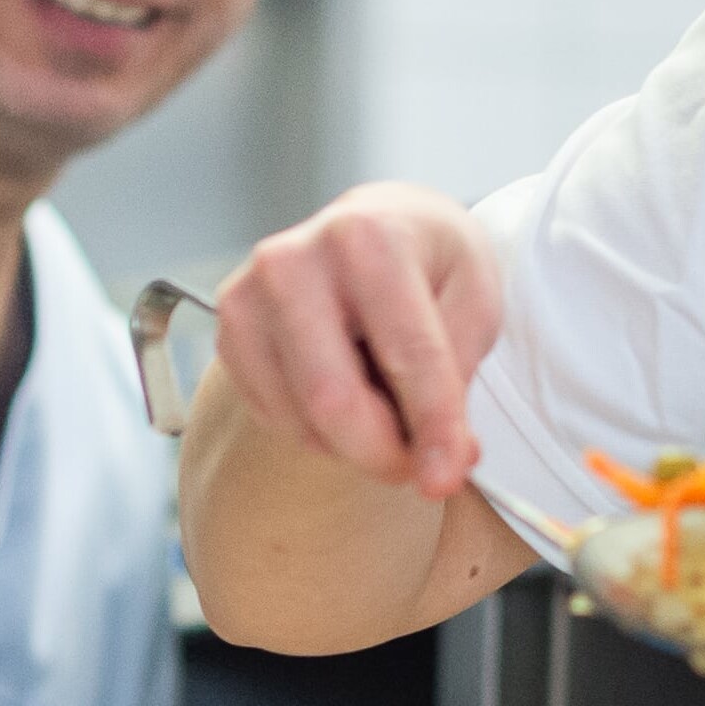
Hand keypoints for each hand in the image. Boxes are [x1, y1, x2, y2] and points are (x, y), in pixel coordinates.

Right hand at [209, 184, 504, 498]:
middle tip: (421, 469)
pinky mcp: (229, 332)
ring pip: (302, 421)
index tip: (446, 482)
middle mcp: (295, 260)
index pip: (406, 354)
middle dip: (383, 454)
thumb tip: (441, 463)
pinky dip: (321, 432)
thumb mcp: (475, 298)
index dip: (433, 427)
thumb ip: (459, 376)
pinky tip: (349, 391)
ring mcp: (249, 296)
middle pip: (333, 400)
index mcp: (369, 238)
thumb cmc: (429, 264)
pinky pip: (275, 419)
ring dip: (356, 444)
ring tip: (391, 409)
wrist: (375, 224)